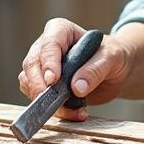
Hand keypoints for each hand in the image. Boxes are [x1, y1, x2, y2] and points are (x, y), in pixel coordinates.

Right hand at [17, 18, 131, 120]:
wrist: (114, 72)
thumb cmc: (112, 56)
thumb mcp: (111, 58)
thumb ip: (95, 69)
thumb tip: (76, 87)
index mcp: (60, 30)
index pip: (49, 44)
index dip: (48, 62)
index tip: (53, 80)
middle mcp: (45, 46)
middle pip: (32, 65)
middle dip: (39, 85)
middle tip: (53, 102)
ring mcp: (41, 66)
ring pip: (28, 82)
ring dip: (46, 101)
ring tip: (73, 111)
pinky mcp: (43, 85)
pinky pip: (38, 98)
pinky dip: (54, 110)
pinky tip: (74, 113)